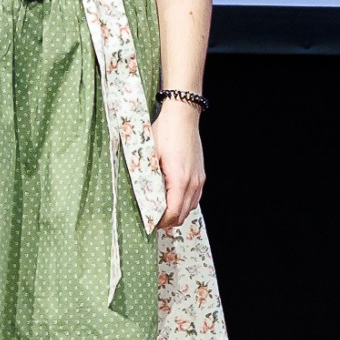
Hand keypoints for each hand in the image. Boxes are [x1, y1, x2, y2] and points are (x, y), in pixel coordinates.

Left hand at [149, 100, 206, 233]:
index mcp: (180, 179)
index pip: (173, 213)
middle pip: (182, 215)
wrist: (182, 116)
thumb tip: (139, 197)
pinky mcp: (200, 175)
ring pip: (190, 208)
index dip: (160, 222)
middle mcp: (193, 182)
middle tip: (151, 219)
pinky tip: (172, 198)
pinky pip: (194, 198)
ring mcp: (199, 179)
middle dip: (167, 221)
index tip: (148, 223)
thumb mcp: (149, 155)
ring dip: (176, 213)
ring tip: (160, 210)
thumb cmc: (164, 132)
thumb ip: (146, 178)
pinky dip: (183, 204)